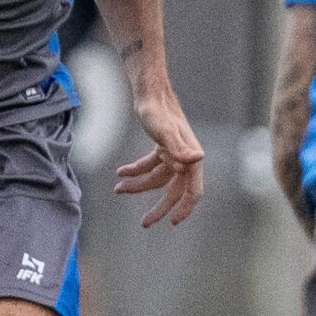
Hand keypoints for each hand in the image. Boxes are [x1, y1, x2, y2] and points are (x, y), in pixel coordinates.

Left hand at [114, 93, 204, 226]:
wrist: (149, 92)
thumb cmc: (156, 110)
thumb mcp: (163, 131)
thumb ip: (178, 147)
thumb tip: (197, 159)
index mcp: (190, 157)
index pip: (193, 190)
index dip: (185, 207)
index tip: (173, 222)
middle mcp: (184, 157)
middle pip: (174, 189)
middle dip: (159, 207)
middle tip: (145, 224)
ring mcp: (173, 152)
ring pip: (157, 178)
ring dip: (138, 185)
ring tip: (118, 189)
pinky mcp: (161, 146)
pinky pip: (150, 165)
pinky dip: (135, 170)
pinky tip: (120, 172)